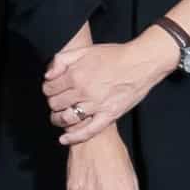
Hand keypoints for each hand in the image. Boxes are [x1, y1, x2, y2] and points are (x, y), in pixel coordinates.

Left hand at [46, 30, 171, 145]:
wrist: (141, 62)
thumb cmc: (114, 55)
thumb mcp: (84, 50)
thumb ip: (61, 60)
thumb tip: (48, 76)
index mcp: (75, 75)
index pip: (49, 88)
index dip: (47, 89)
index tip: (52, 89)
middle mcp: (83, 91)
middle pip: (55, 104)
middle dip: (52, 103)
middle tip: (57, 101)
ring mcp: (97, 105)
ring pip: (67, 119)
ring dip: (58, 120)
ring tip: (58, 117)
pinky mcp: (109, 115)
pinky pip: (89, 131)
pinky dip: (74, 137)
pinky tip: (64, 139)